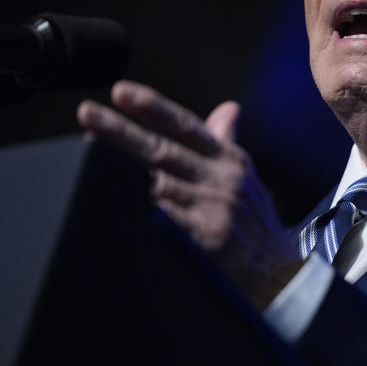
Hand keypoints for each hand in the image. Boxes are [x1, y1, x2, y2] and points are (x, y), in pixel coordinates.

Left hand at [77, 80, 301, 308]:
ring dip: (121, 176)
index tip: (122, 92)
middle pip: (162, 150)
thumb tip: (227, 108)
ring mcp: (213, 209)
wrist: (280, 273)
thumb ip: (227, 142)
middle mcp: (221, 179)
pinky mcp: (207, 239)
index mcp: (228, 159)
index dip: (154, 108)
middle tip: (89, 113)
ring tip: (87, 163)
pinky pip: (164, 220)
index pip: (186, 126)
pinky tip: (117, 204)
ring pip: (157, 185)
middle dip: (121, 131)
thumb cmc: (255, 223)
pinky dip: (143, 212)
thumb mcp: (247, 177)